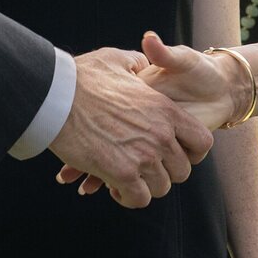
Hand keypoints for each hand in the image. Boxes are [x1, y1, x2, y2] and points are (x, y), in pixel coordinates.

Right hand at [49, 47, 213, 207]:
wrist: (56, 96)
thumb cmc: (83, 77)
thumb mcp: (118, 59)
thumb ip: (138, 61)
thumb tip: (143, 60)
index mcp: (165, 110)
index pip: (202, 143)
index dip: (192, 153)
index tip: (177, 154)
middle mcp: (160, 135)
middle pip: (182, 171)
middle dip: (164, 172)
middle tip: (145, 167)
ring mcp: (143, 156)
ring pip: (160, 188)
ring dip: (145, 186)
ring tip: (129, 178)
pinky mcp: (121, 173)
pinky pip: (138, 198)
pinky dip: (128, 197)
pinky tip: (115, 186)